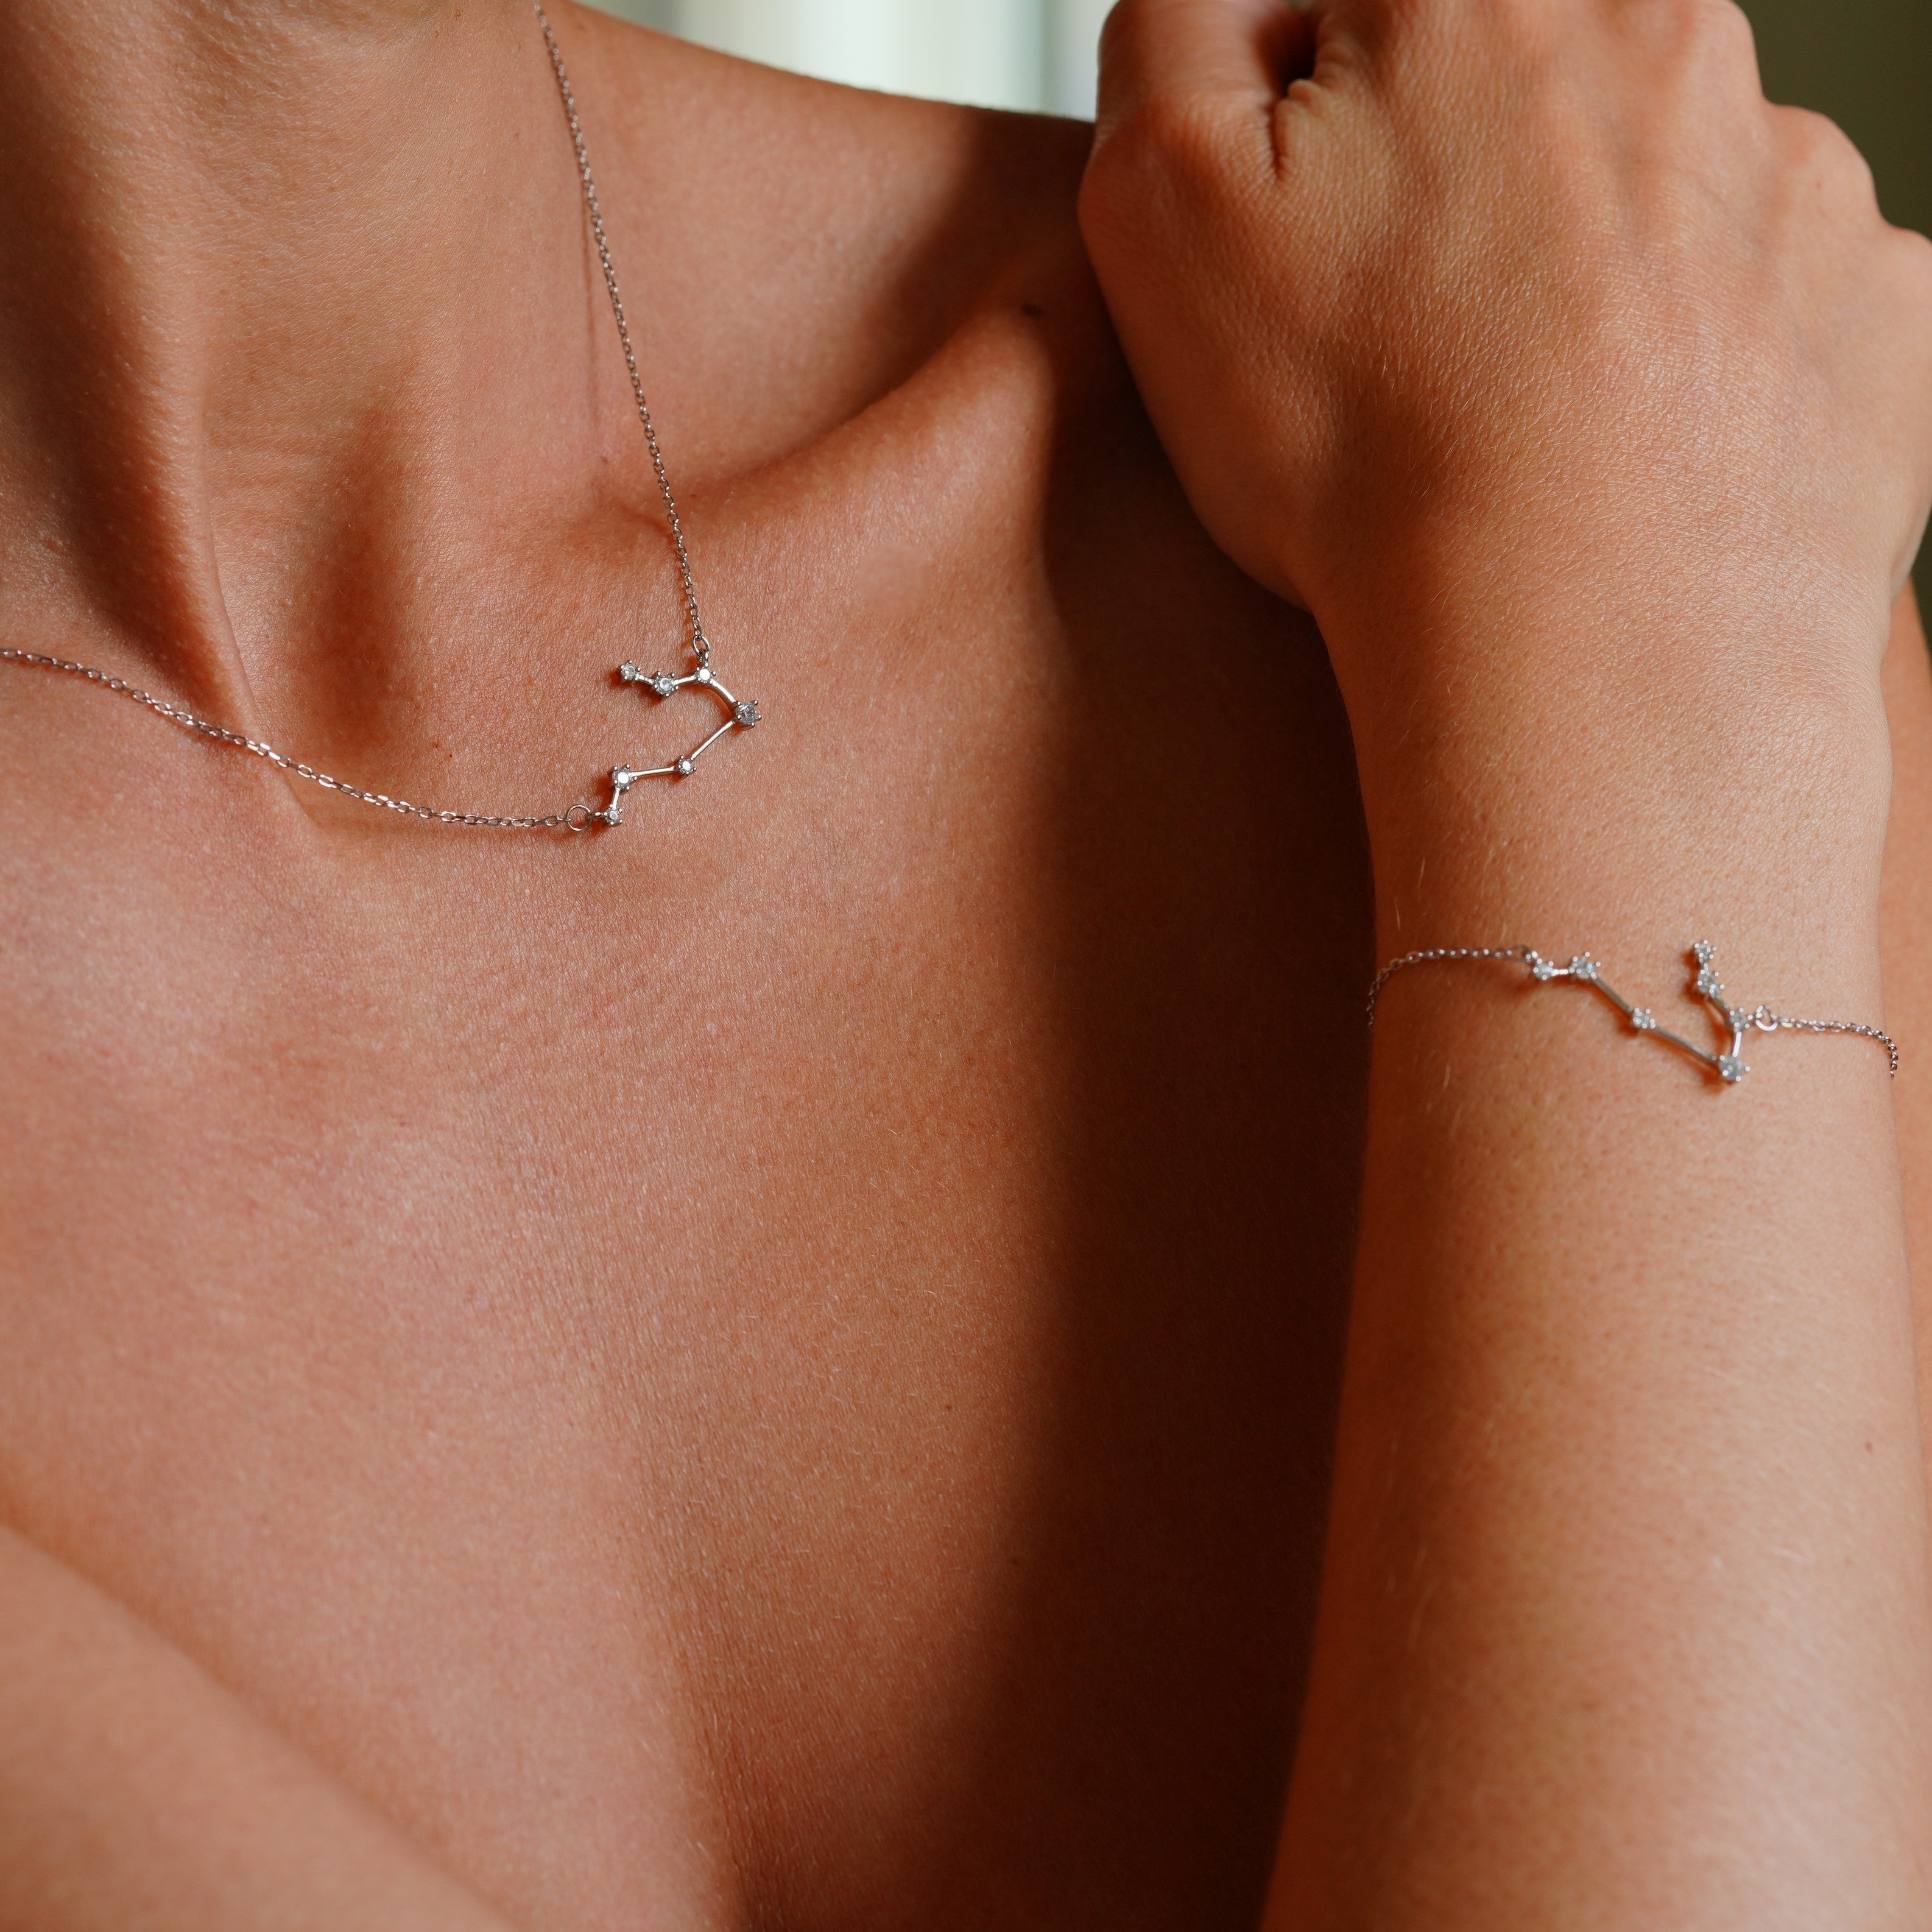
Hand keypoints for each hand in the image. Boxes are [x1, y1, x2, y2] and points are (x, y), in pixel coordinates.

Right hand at [1080, 0, 1931, 766]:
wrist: (1582, 648)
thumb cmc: (1366, 445)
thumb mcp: (1164, 207)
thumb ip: (1178, 34)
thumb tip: (1243, 8)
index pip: (1374, 18)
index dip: (1321, 131)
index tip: (1318, 247)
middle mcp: (1669, 43)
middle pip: (1532, 89)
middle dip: (1465, 188)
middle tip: (1411, 353)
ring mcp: (1799, 175)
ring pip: (1659, 192)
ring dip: (1590, 272)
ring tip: (1523, 426)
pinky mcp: (1878, 307)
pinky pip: (1772, 298)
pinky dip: (1704, 359)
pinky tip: (1634, 453)